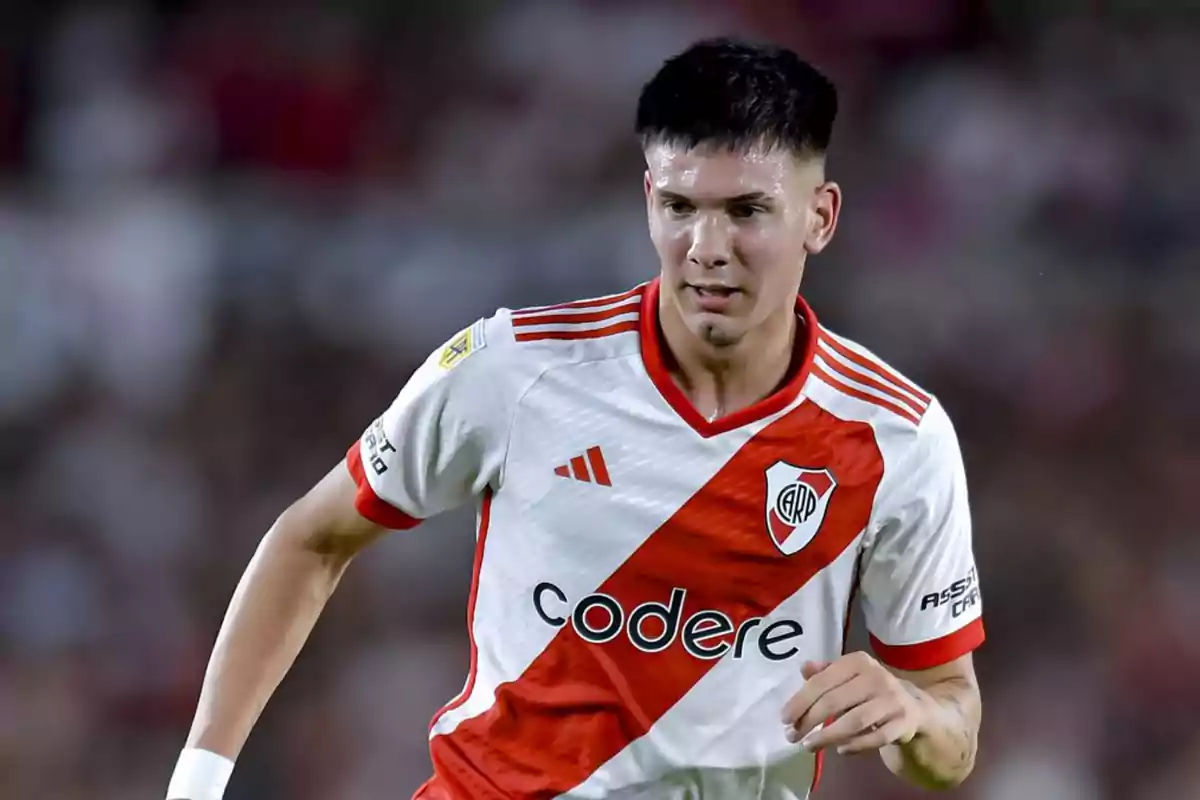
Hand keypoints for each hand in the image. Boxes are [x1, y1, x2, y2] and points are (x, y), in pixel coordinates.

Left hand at [780, 651, 925, 754]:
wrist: (913, 706)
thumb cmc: (869, 690)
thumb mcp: (847, 676)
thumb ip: (824, 673)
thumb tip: (804, 668)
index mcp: (857, 662)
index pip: (822, 681)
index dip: (800, 701)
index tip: (784, 718)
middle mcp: (876, 677)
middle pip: (835, 701)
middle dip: (809, 721)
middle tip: (792, 736)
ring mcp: (892, 699)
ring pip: (854, 721)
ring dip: (828, 736)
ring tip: (809, 745)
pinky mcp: (904, 722)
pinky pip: (875, 737)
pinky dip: (856, 745)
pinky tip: (840, 749)